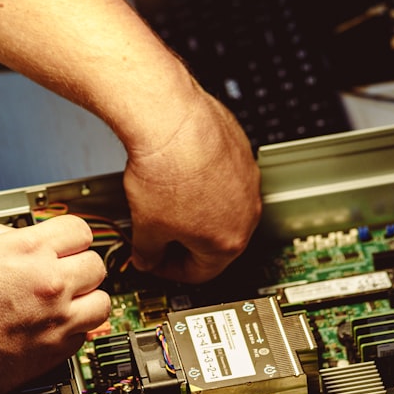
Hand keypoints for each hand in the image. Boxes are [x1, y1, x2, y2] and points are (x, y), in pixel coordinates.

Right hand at [0, 214, 109, 393]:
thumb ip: (4, 234)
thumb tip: (22, 238)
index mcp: (29, 251)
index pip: (80, 230)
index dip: (70, 235)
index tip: (65, 243)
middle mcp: (50, 284)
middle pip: (96, 265)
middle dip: (79, 264)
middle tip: (63, 270)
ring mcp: (56, 320)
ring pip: (103, 303)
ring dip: (87, 298)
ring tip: (67, 300)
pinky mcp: (53, 352)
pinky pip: (85, 335)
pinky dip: (73, 328)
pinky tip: (51, 324)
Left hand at [124, 91, 261, 282]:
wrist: (169, 120)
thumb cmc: (165, 169)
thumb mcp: (144, 226)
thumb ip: (147, 252)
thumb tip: (146, 256)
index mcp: (229, 242)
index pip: (201, 273)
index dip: (170, 271)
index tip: (156, 262)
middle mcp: (247, 212)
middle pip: (216, 241)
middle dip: (184, 241)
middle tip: (159, 234)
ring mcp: (248, 180)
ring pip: (222, 207)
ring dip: (195, 210)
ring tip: (164, 198)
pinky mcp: (242, 151)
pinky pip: (224, 176)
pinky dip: (203, 180)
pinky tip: (178, 172)